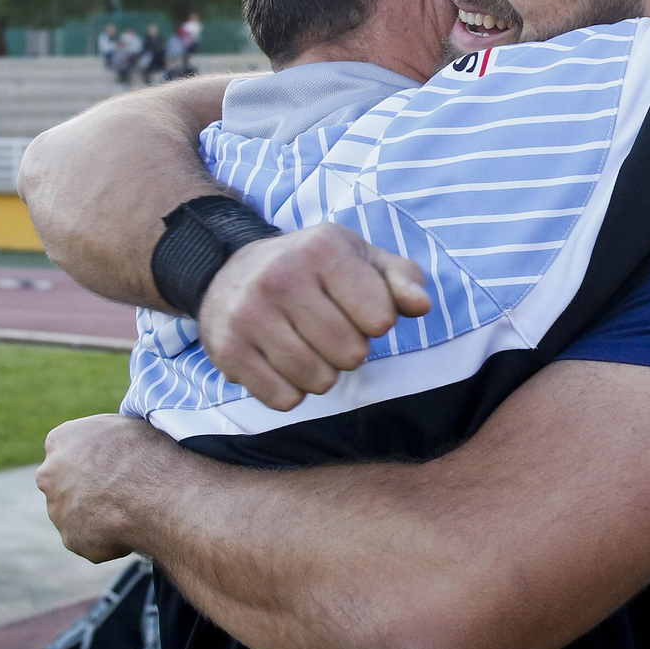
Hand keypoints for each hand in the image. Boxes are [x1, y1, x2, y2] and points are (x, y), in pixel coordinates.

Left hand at [38, 414, 170, 562]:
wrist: (157, 497)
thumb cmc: (148, 456)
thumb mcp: (126, 427)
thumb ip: (104, 437)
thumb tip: (107, 445)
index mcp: (62, 439)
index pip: (67, 447)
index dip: (90, 457)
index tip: (109, 463)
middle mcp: (50, 474)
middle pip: (63, 482)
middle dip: (85, 486)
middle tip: (119, 489)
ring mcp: (57, 509)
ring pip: (75, 512)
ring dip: (96, 513)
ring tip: (131, 509)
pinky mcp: (71, 538)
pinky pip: (88, 538)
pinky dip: (106, 537)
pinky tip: (129, 528)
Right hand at [198, 224, 431, 410]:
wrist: (231, 270)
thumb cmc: (314, 269)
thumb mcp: (361, 259)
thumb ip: (402, 278)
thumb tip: (421, 305)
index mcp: (322, 248)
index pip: (381, 319)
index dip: (377, 320)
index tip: (357, 308)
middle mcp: (280, 277)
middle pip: (351, 354)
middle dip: (350, 350)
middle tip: (330, 330)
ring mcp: (248, 314)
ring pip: (318, 381)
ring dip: (323, 373)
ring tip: (308, 347)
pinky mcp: (227, 350)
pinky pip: (283, 399)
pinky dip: (291, 391)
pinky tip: (282, 363)